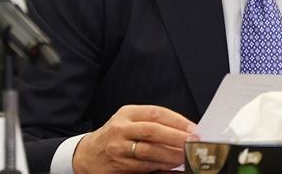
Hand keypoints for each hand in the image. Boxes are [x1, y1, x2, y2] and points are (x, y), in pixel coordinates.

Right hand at [73, 105, 197, 172]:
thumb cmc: (116, 136)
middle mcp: (120, 129)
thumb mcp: (130, 121)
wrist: (87, 155)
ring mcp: (117, 149)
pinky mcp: (117, 167)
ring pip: (148, 152)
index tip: (194, 129)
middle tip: (194, 143)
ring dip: (170, 155)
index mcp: (127, 113)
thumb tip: (187, 131)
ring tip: (186, 157)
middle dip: (176, 138)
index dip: (177, 121)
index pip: (156, 113)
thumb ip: (154, 123)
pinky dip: (160, 168)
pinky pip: (143, 168)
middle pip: (152, 131)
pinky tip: (173, 169)